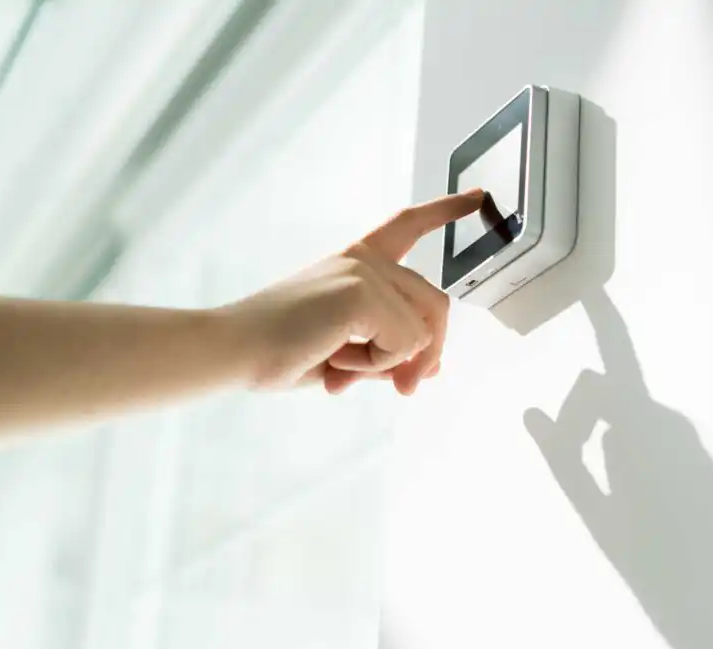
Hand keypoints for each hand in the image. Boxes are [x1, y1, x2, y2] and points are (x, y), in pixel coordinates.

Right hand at [221, 189, 483, 395]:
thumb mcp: (348, 351)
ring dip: (389, 364)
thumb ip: (390, 350)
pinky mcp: (361, 291)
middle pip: (436, 306)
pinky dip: (377, 367)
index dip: (445, 210)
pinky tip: (337, 361)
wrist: (234, 351)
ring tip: (341, 366)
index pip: (408, 225)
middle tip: (403, 389)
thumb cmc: (279, 349)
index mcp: (356, 262)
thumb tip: (435, 367)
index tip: (478, 195)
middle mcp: (364, 259)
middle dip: (425, 356)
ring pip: (423, 332)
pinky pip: (405, 344)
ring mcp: (365, 271)